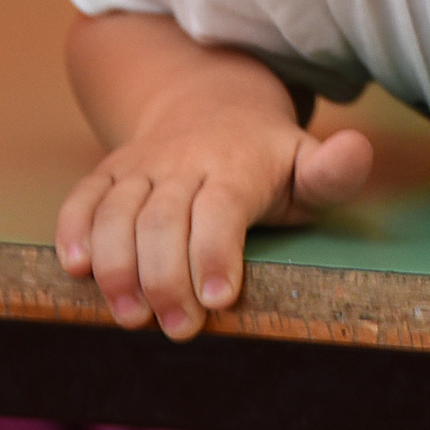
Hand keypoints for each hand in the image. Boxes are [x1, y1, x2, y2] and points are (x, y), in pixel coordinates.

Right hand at [55, 61, 372, 340]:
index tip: (216, 300)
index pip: (222, 208)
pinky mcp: (109, 171)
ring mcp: (142, 165)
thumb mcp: (307, 162)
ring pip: (118, 211)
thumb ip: (333, 170)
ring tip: (129, 315)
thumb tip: (356, 150)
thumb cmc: (268, 158)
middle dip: (164, 277)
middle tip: (176, 328)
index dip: (214, 252)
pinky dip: (72, 230)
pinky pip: (83, 196)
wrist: (211, 100)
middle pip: (163, 219)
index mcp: (237, 165)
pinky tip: (74, 268)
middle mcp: (184, 162)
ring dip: (115, 265)